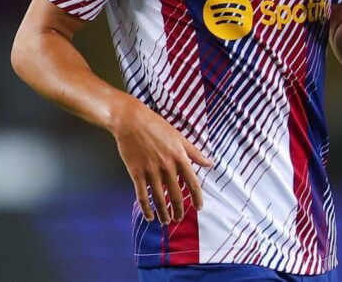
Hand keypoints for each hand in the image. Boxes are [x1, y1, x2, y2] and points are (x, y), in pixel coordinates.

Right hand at [111, 97, 213, 223]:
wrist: (131, 120)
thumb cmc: (156, 126)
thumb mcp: (179, 137)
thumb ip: (194, 152)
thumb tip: (210, 163)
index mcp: (180, 157)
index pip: (192, 183)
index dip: (197, 198)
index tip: (199, 208)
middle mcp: (167, 166)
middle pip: (176, 195)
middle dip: (178, 210)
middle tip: (179, 218)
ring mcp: (151, 171)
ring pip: (159, 199)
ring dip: (164, 213)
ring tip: (166, 221)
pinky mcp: (136, 173)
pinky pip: (142, 196)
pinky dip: (146, 209)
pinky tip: (149, 217)